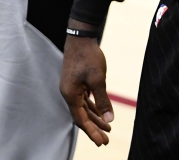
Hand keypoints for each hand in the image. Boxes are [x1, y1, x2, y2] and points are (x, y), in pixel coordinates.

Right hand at [60, 25, 113, 145]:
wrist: (80, 38)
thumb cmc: (88, 57)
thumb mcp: (98, 79)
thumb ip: (103, 100)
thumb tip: (109, 119)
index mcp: (71, 95)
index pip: (81, 120)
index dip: (91, 131)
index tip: (101, 141)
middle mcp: (69, 94)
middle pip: (82, 116)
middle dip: (94, 128)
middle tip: (106, 140)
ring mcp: (72, 88)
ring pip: (84, 108)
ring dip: (95, 118)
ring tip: (108, 128)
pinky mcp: (77, 83)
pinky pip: (85, 100)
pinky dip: (93, 107)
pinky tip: (101, 112)